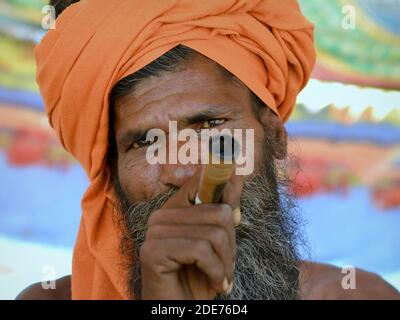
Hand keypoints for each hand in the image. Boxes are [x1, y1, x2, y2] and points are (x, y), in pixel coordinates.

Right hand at [140, 170, 243, 299]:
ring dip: (226, 262)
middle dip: (231, 245)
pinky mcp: (153, 251)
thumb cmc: (198, 277)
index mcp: (175, 209)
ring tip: (222, 278)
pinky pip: (201, 250)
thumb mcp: (217, 243)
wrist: (178, 309)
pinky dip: (216, 271)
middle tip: (228, 266)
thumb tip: (237, 176)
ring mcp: (154, 232)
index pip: (202, 182)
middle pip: (218, 212)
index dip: (226, 188)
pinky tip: (216, 284)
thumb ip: (224, 211)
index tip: (238, 204)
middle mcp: (161, 216)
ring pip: (213, 233)